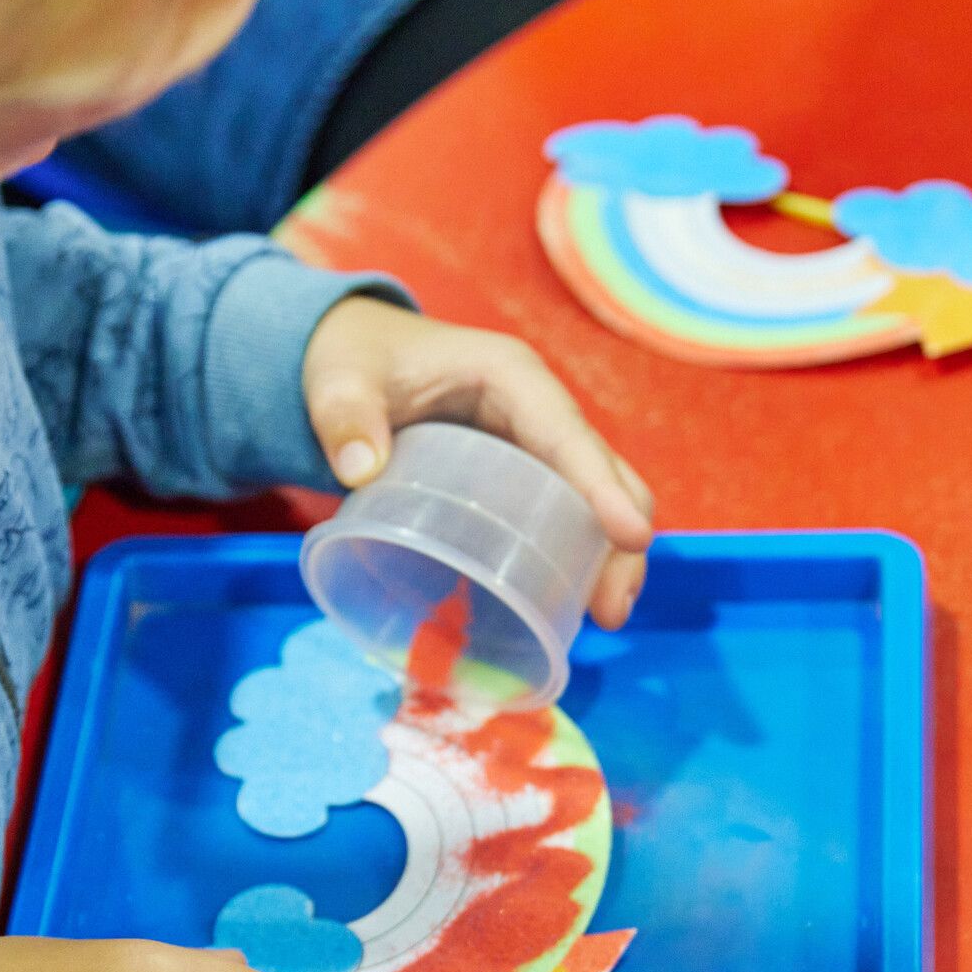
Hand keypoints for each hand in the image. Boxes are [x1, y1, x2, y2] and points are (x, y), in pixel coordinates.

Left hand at [302, 296, 655, 626]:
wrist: (355, 355)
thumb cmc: (355, 361)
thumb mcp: (340, 381)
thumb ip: (344, 417)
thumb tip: (360, 469)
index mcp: (508, 376)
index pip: (567, 434)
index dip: (602, 486)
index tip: (632, 537)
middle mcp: (537, 407)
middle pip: (604, 469)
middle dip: (620, 536)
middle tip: (611, 609)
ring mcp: (534, 440)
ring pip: (597, 495)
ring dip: (610, 553)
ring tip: (605, 616)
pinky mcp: (522, 471)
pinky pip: (566, 510)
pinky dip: (578, 553)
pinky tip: (571, 602)